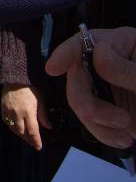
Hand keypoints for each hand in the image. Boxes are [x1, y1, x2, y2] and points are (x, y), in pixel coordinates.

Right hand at [1, 85, 51, 150]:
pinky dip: (12, 127)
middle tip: (34, 143)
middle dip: (28, 139)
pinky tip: (16, 127)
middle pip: (22, 132)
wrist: (15, 76)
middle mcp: (17, 114)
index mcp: (28, 112)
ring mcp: (8, 111)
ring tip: (26, 136)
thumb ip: (43, 114)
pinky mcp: (2, 108)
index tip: (39, 147)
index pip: (32, 131)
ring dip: (20, 134)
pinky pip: (6, 122)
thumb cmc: (31, 86)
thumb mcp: (41, 99)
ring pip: (13, 128)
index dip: (36, 141)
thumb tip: (48, 127)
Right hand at [46, 27, 135, 147]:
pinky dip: (104, 133)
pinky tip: (125, 139)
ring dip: (99, 124)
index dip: (65, 54)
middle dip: (91, 105)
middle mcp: (107, 62)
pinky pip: (92, 121)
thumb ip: (125, 69)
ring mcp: (106, 86)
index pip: (84, 42)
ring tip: (127, 134)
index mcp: (120, 44)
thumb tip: (97, 53)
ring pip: (81, 103)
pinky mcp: (109, 109)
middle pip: (77, 79)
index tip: (53, 69)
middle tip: (119, 122)